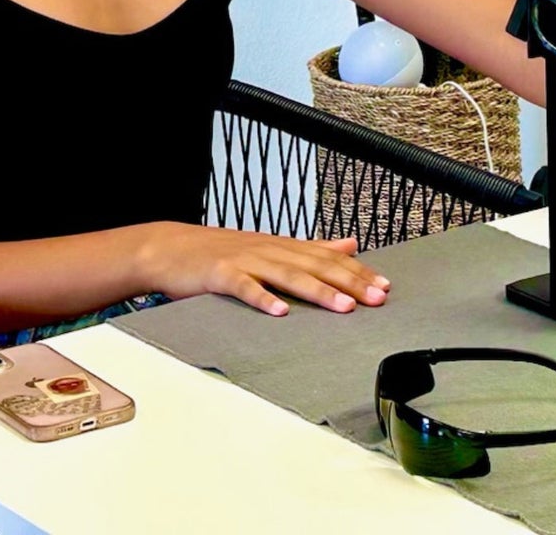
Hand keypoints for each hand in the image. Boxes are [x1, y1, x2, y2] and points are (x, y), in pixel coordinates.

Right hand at [139, 223, 390, 316]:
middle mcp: (271, 249)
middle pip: (316, 265)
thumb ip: (312, 247)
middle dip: (350, 282)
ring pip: (288, 275)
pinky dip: (262, 298)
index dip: (358, 272)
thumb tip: (350, 243)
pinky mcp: (220, 273)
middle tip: (377, 298)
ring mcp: (245, 260)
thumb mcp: (272, 246)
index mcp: (284, 246)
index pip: (329, 258)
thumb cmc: (222, 252)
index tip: (385, 286)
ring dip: (318, 291)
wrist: (171, 248)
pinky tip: (279, 312)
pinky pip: (244, 287)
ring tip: (343, 306)